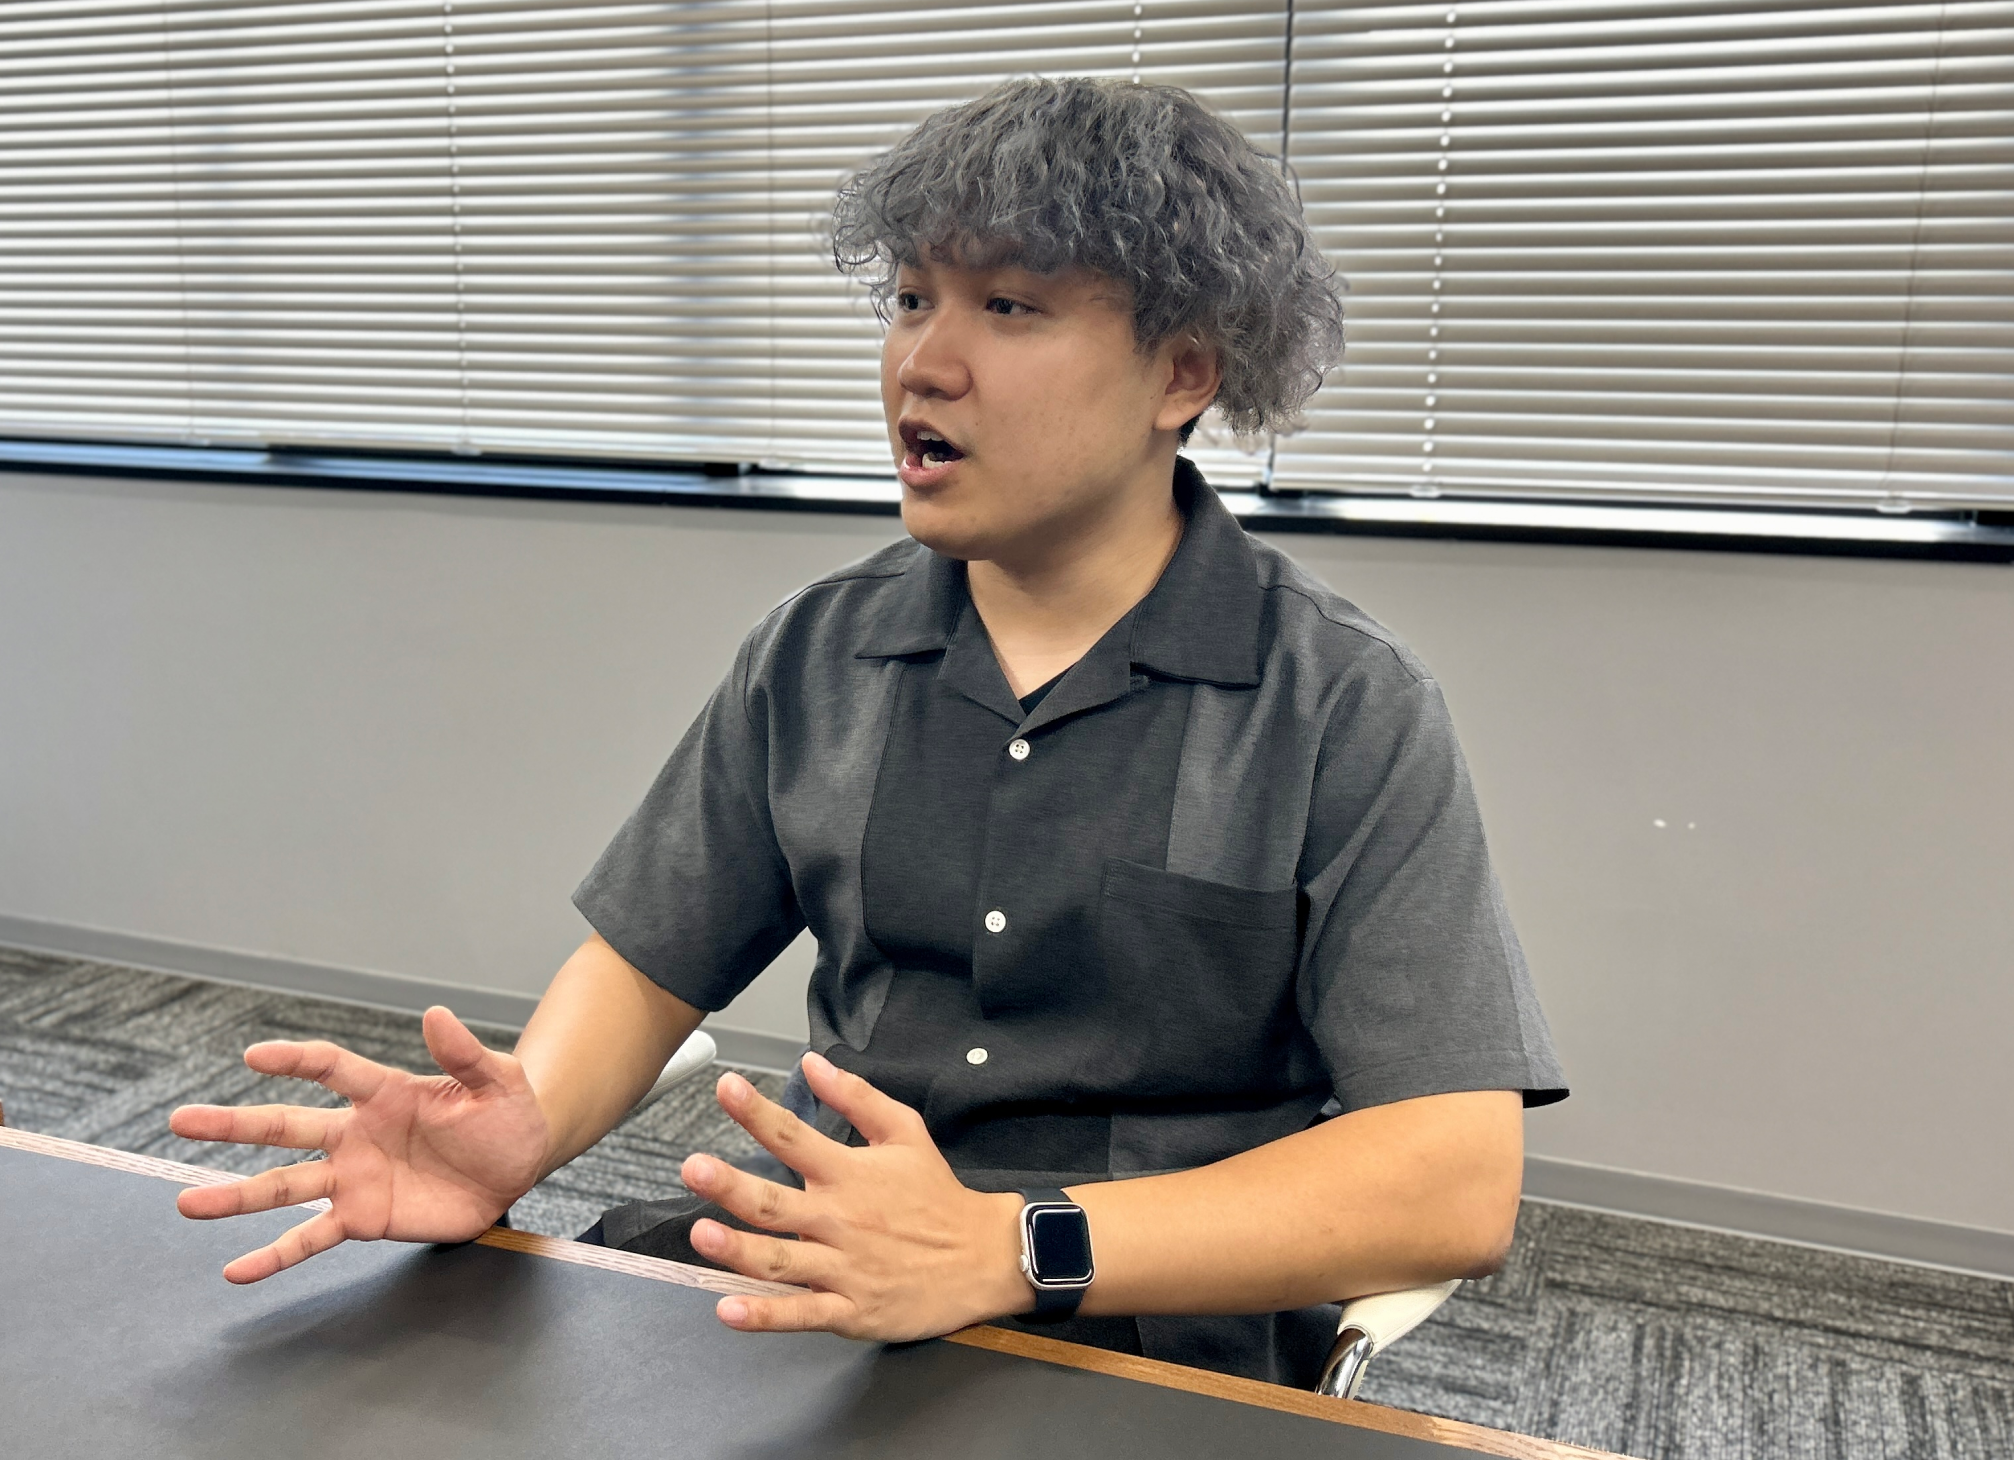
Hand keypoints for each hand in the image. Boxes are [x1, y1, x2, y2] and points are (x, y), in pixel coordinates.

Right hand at [169, 1006, 550, 1283]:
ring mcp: (354, 1178)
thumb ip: (465, 1053)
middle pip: (286, 1126)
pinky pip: (312, 1239)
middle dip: (233, 1125)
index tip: (254, 1056)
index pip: (333, 1069)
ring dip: (236, 1196)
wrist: (518, 1166)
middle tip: (181, 1120)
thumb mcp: (497, 1081)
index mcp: (386, 1093)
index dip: (296, 1060)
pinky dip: (274, 1256)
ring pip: (285, 1186)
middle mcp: (357, 1134)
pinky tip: (236, 1270)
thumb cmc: (506, 1114)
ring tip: (187, 1203)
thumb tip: (436, 1014)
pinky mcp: (364, 1219)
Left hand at [680, 1052, 1029, 1341]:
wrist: (983, 1257)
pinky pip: (802, 1314)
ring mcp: (844, 1269)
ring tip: (700, 1235)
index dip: (758, 1113)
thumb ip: (857, 1098)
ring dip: (738, 1249)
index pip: (795, 1138)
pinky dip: (766, 1315)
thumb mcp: (906, 1132)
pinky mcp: (852, 1310)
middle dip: (732, 1185)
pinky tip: (729, 1310)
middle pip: (776, 1204)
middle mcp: (841, 1220)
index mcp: (851, 1174)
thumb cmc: (937, 1193)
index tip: (727, 1088)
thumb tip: (812, 1063)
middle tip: (694, 1168)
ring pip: (781, 1262)